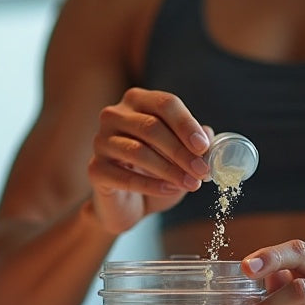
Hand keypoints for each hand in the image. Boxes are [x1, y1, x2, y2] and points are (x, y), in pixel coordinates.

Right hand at [86, 87, 213, 233]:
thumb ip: (194, 142)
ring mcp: (101, 141)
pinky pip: (125, 177)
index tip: (203, 146)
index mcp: (138, 101)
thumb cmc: (156, 171)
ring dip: (170, 169)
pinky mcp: (95, 169)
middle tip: (202, 171)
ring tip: (192, 184)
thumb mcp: (180, 154)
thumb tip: (208, 136)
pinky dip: (151, 185)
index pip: (164, 103)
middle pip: (151, 127)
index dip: (186, 124)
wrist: (129, 203)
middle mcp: (114, 115)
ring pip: (138, 152)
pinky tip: (170, 190)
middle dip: (181, 151)